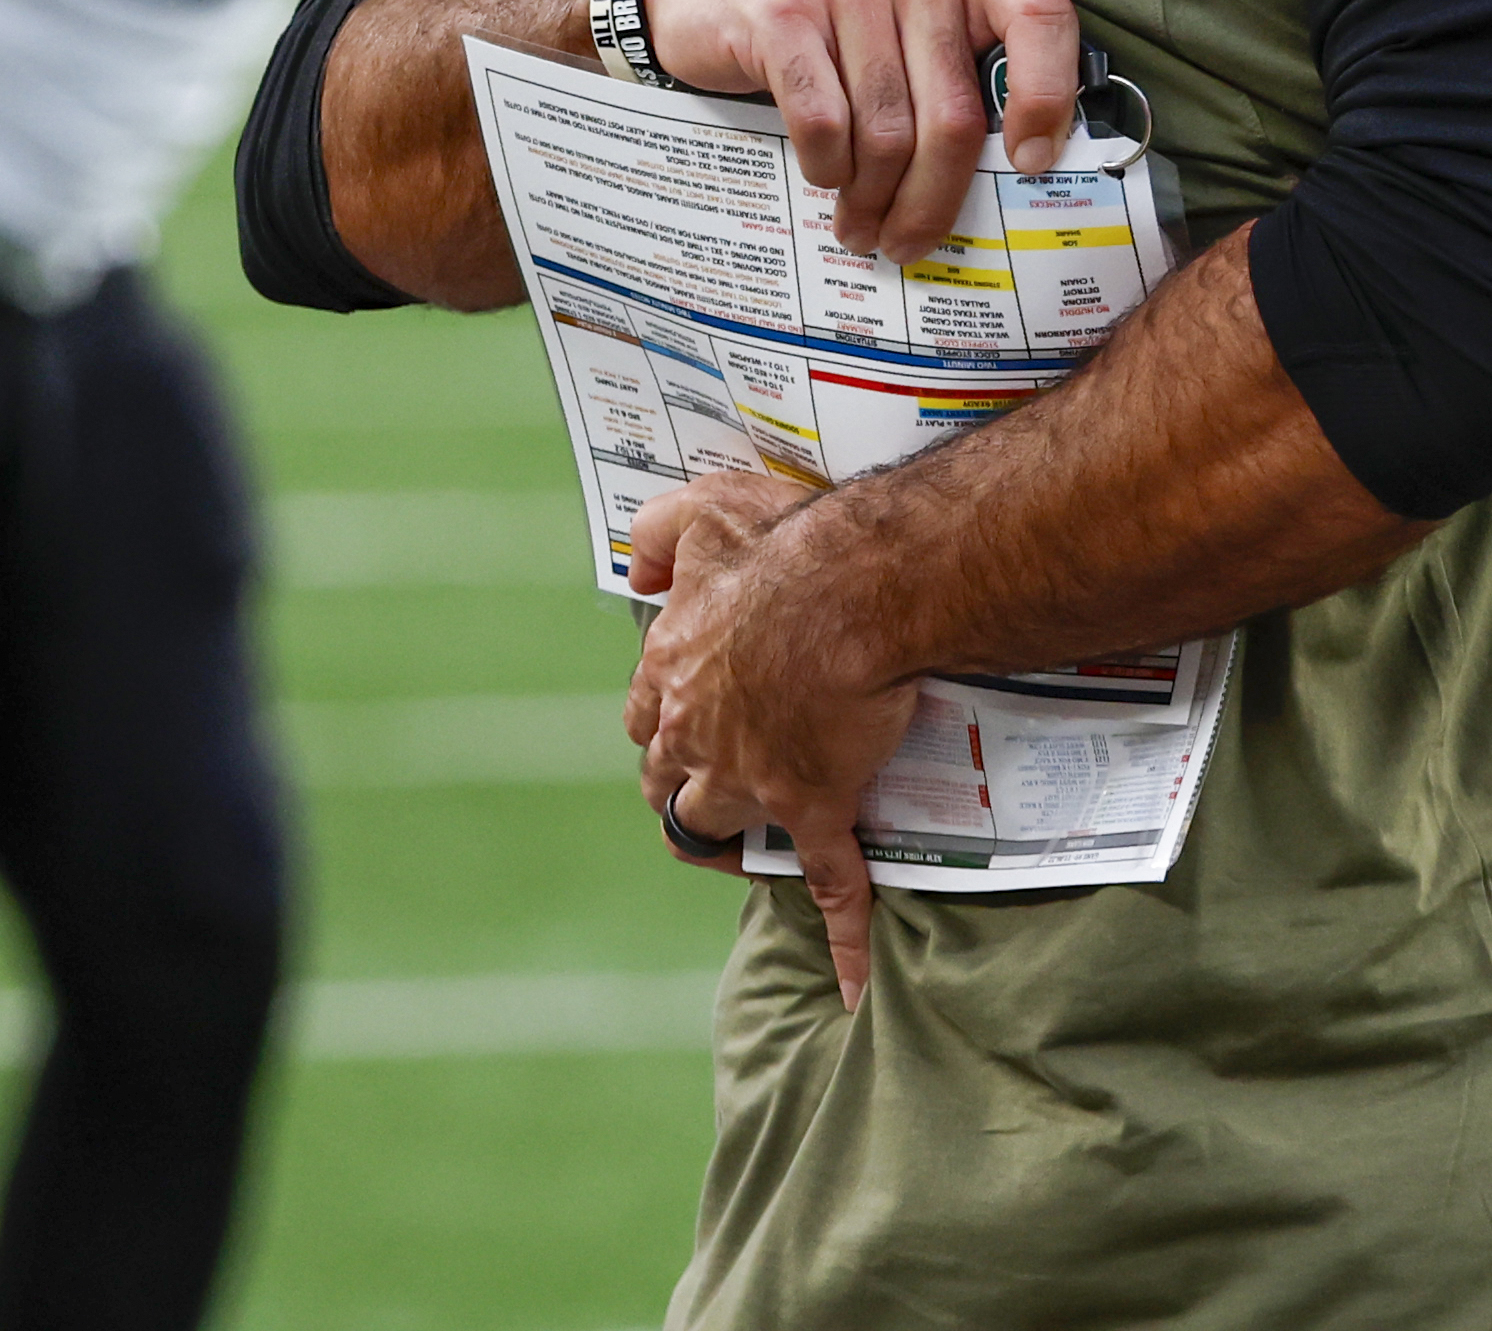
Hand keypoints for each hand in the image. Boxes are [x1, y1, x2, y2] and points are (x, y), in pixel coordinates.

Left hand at [625, 468, 910, 1006]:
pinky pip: (827, 882)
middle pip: (670, 783)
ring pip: (719, 827)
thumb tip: (634, 568)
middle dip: (686, 786)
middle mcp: (694, 733)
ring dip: (734, 833)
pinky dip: (842, 933)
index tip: (690, 723)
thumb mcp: (703, 508)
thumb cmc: (786, 543)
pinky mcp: (813, 805)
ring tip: (765, 832)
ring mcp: (750, 777)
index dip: (667, 726)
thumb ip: (658, 534)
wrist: (857, 582)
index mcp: (670, 670)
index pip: (646, 718)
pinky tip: (852, 983)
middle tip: (722, 779)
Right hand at [641, 0, 1082, 256]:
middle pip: (954, 113)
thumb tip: (1009, 177)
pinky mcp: (783, 12)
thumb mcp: (911, 25)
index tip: (1028, 164)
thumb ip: (959, 74)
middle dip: (933, 199)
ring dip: (874, 199)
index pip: (1041, 16)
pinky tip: (826, 179)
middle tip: (909, 243)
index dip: (1049, 96)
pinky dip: (828, 168)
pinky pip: (824, 122)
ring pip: (887, 131)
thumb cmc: (835, 22)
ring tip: (862, 228)